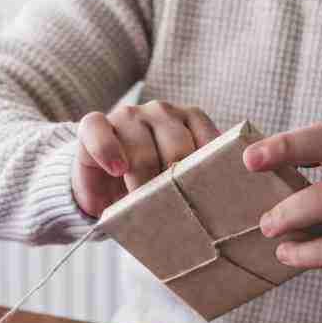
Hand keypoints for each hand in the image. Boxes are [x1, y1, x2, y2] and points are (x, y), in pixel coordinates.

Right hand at [71, 100, 219, 217]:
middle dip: (175, 183)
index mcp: (188, 121)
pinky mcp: (94, 124)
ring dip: (144, 182)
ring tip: (143, 203)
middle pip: (177, 147)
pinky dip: (109, 152)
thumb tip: (227, 199)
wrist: (102, 185)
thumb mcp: (177, 180)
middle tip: (174, 210)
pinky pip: (100, 134)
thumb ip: (199, 179)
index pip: (207, 138)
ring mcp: (128, 116)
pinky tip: (118, 170)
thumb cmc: (147, 184)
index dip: (209, 170)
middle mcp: (160, 112)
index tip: (210, 195)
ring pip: (142, 148)